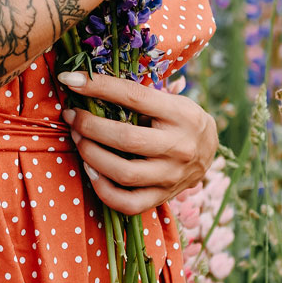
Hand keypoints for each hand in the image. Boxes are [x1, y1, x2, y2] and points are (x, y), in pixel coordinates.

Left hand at [59, 70, 217, 214]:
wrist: (211, 149)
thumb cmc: (180, 118)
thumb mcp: (169, 99)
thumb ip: (137, 97)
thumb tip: (89, 85)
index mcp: (180, 113)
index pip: (133, 96)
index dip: (98, 86)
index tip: (70, 80)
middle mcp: (179, 146)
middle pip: (126, 139)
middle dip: (89, 126)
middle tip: (71, 116)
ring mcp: (172, 176)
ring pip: (124, 173)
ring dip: (91, 155)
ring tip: (78, 140)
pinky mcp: (164, 196)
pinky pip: (128, 203)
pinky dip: (103, 190)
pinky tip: (91, 171)